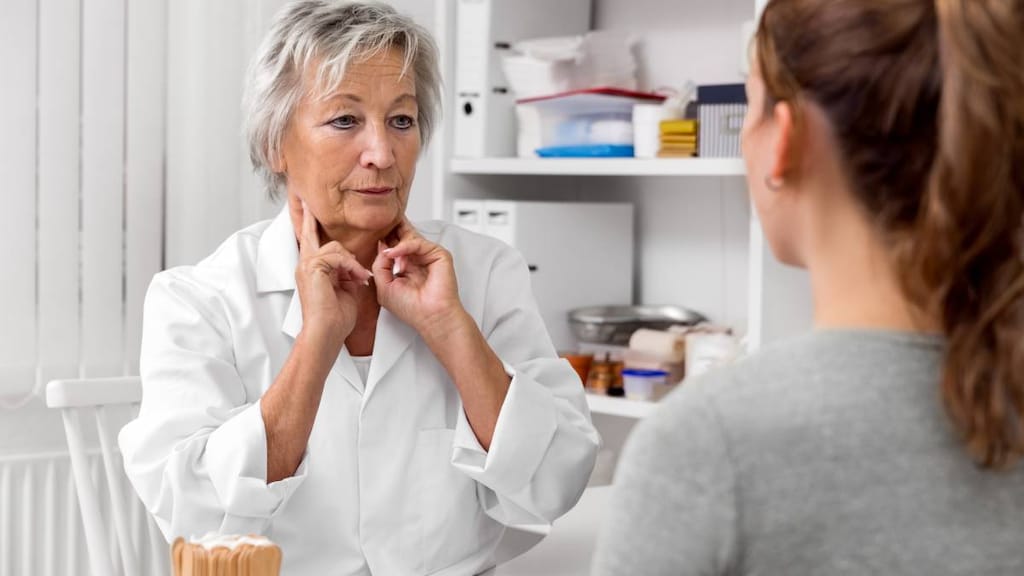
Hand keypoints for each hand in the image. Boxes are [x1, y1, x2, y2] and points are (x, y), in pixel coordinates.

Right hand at [294, 200, 371, 353]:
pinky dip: (352, 267)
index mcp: (311, 270)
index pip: (309, 242)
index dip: (308, 224)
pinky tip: (358, 279)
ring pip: (334, 247)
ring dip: (352, 263)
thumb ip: (346, 273)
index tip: (307, 208)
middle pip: (312, 235)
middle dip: (313, 220)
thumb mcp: (345, 290)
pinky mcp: (312, 268)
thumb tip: (354, 265)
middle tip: (309, 205)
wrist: (326, 333)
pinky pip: (337, 256)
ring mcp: (306, 265)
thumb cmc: (335, 319)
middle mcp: (305, 265)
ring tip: (361, 279)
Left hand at [372, 219, 463, 338]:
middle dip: (391, 230)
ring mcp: (428, 256)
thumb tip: (382, 246)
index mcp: (405, 267)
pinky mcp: (439, 255)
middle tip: (378, 225)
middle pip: (404, 236)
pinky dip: (405, 246)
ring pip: (410, 237)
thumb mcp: (383, 285)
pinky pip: (419, 243)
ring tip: (387, 249)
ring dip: (396, 242)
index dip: (384, 239)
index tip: (370, 234)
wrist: (430, 316)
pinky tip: (394, 252)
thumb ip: (380, 264)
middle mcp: (417, 260)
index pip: (394, 246)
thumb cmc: (411, 308)